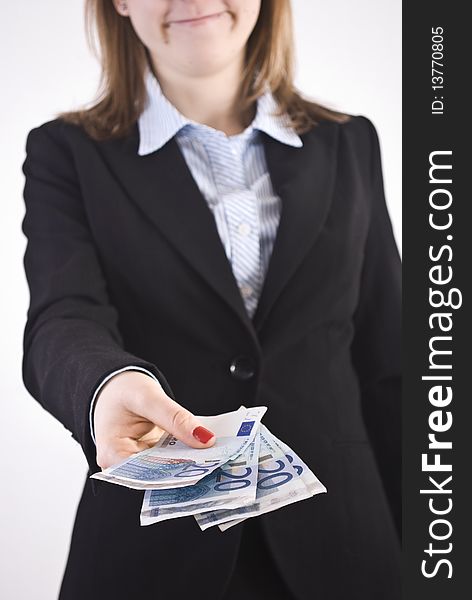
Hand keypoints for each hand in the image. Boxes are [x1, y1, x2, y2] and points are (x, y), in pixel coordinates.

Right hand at [93, 370, 214, 468]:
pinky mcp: (151, 458)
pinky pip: (171, 459)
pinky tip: (206, 451)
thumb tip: (205, 438)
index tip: (202, 467)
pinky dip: (187, 454)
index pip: (146, 474)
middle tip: (217, 463)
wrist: (115, 386)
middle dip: (187, 469)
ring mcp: (138, 463)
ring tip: (216, 459)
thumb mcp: (148, 398)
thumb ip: (175, 418)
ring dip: (190, 464)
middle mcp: (123, 466)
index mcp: (112, 454)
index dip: (174, 472)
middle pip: (159, 474)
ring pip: (168, 469)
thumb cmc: (122, 390)